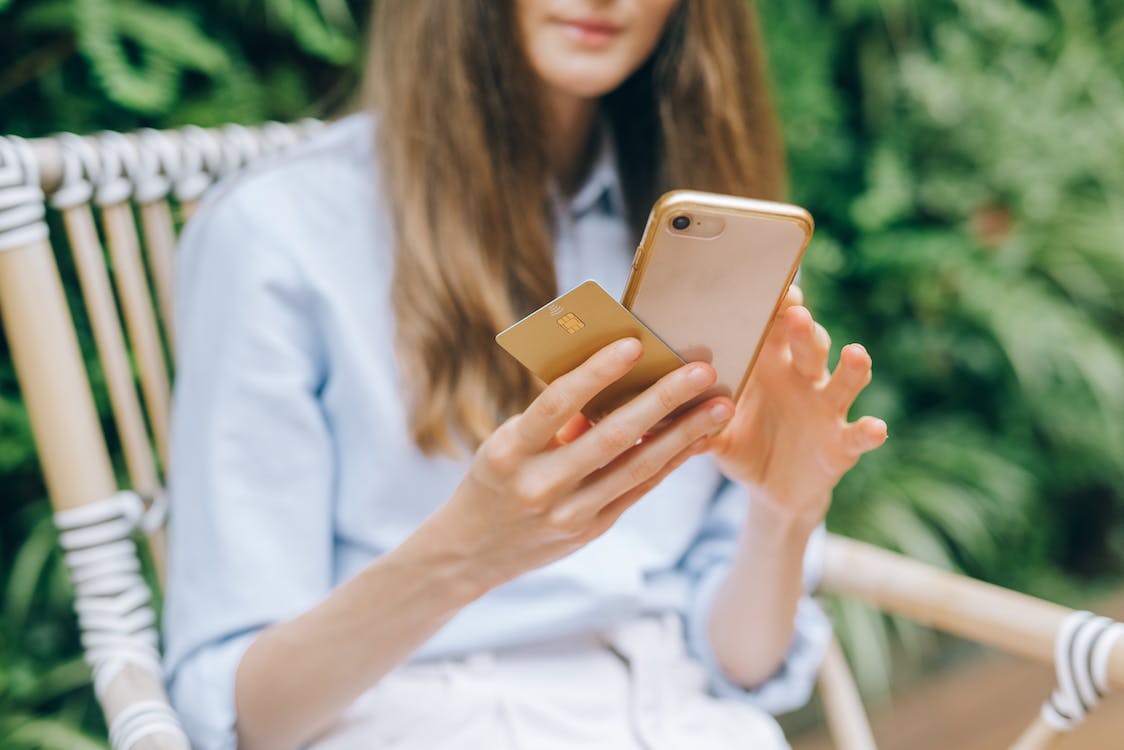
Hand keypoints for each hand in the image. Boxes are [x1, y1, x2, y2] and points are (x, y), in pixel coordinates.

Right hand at [423, 338, 735, 592]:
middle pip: (611, 436)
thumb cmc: (495, 477)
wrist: (472, 551)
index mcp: (509, 451)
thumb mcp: (507, 444)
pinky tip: (698, 439)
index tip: (635, 344)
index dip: (596, 373)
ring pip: (637, 466)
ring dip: (684, 434)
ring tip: (720, 406)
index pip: (556, 404)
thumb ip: (554, 420)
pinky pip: (639, 489)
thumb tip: (612, 379)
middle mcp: (539, 485)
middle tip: (702, 370)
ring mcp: (568, 513)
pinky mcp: (591, 529)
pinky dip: (670, 461)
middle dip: (662, 400)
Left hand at [706, 286, 886, 528]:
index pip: (773, 326)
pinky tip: (875, 427)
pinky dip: (869, 431)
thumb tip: (647, 414)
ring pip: (842, 380)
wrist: (770, 489)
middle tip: (796, 312)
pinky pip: (858, 434)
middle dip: (803, 327)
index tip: (771, 287)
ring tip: (855, 354)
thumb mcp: (713, 432)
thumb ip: (689, 419)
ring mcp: (825, 408)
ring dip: (851, 367)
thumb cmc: (739, 444)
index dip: (775, 305)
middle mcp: (801, 379)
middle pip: (808, 344)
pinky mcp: (841, 443)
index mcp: (767, 366)